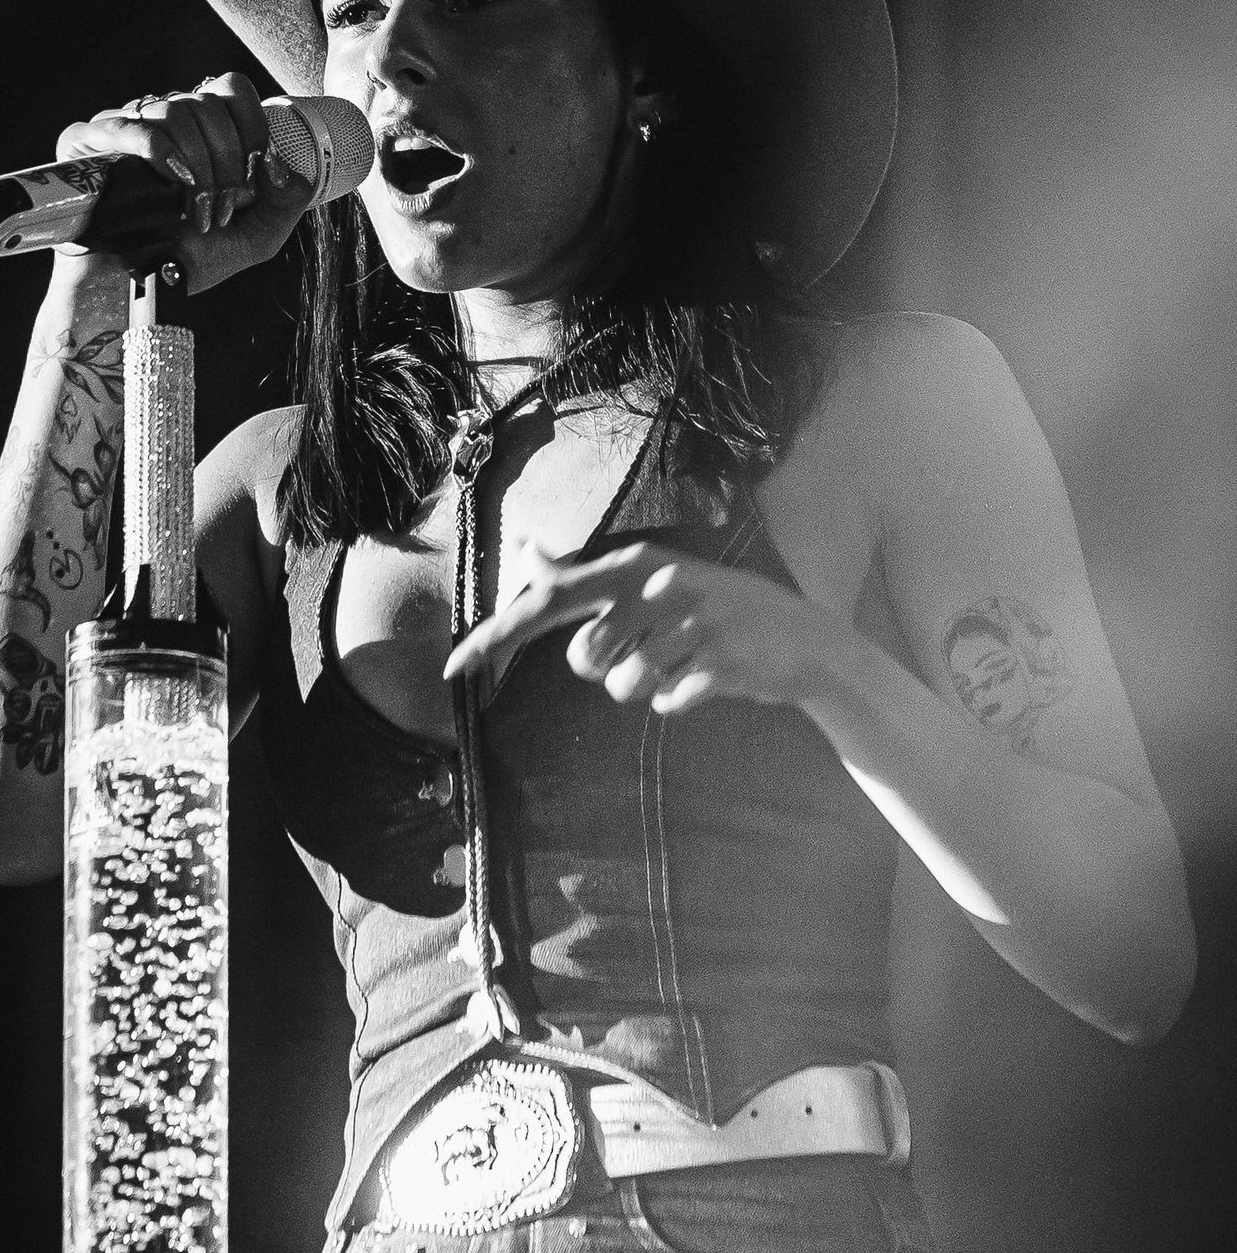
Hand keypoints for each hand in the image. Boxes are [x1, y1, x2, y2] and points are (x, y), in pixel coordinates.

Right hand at [55, 71, 318, 291]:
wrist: (135, 288)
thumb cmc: (189, 260)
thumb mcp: (254, 238)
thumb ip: (285, 202)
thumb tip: (283, 166)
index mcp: (202, 128)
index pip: (233, 89)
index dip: (253, 129)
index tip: (257, 177)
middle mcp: (163, 118)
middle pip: (208, 104)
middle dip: (228, 162)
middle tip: (225, 210)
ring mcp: (125, 125)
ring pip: (176, 112)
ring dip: (199, 168)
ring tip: (198, 214)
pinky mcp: (88, 140)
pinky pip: (133, 126)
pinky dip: (162, 152)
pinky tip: (175, 183)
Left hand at [443, 538, 844, 715]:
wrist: (800, 640)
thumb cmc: (709, 610)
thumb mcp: (651, 579)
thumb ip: (584, 572)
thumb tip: (527, 548)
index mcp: (635, 564)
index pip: (547, 598)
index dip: (495, 634)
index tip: (451, 667)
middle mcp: (660, 585)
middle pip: (586, 657)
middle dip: (608, 668)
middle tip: (652, 650)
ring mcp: (695, 622)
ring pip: (623, 686)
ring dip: (646, 687)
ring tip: (682, 663)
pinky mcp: (721, 662)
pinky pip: (667, 703)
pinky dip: (680, 700)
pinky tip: (708, 679)